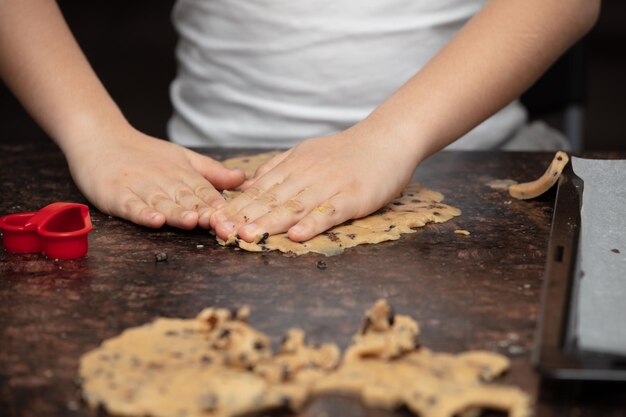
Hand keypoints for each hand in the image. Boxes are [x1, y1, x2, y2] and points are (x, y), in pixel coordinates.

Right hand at [65, 127, 244, 228]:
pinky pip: (131, 205)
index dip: (217, 205)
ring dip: (177, 213)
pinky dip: (143, 213)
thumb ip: (212, 172)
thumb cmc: (145, 154)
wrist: (101, 138)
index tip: (233, 218)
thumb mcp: (182, 158)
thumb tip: (243, 179)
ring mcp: (139, 187)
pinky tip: (155, 220)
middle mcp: (163, 180)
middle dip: (203, 213)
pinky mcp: (116, 194)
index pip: (203, 191)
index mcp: (181, 174)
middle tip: (219, 225)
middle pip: (185, 199)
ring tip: (192, 221)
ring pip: (161, 202)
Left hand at [210, 121, 420, 241]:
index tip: (213, 219)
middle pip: (270, 199)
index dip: (235, 205)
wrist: (387, 138)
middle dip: (243, 216)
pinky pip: (329, 213)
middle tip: (221, 232)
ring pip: (294, 206)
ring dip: (269, 222)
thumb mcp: (307, 151)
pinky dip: (312, 224)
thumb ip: (279, 167)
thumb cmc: (347, 150)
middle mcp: (307, 175)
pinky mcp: (353, 197)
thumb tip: (249, 183)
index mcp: (294, 166)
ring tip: (248, 236)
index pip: (258, 189)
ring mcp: (330, 186)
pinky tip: (296, 236)